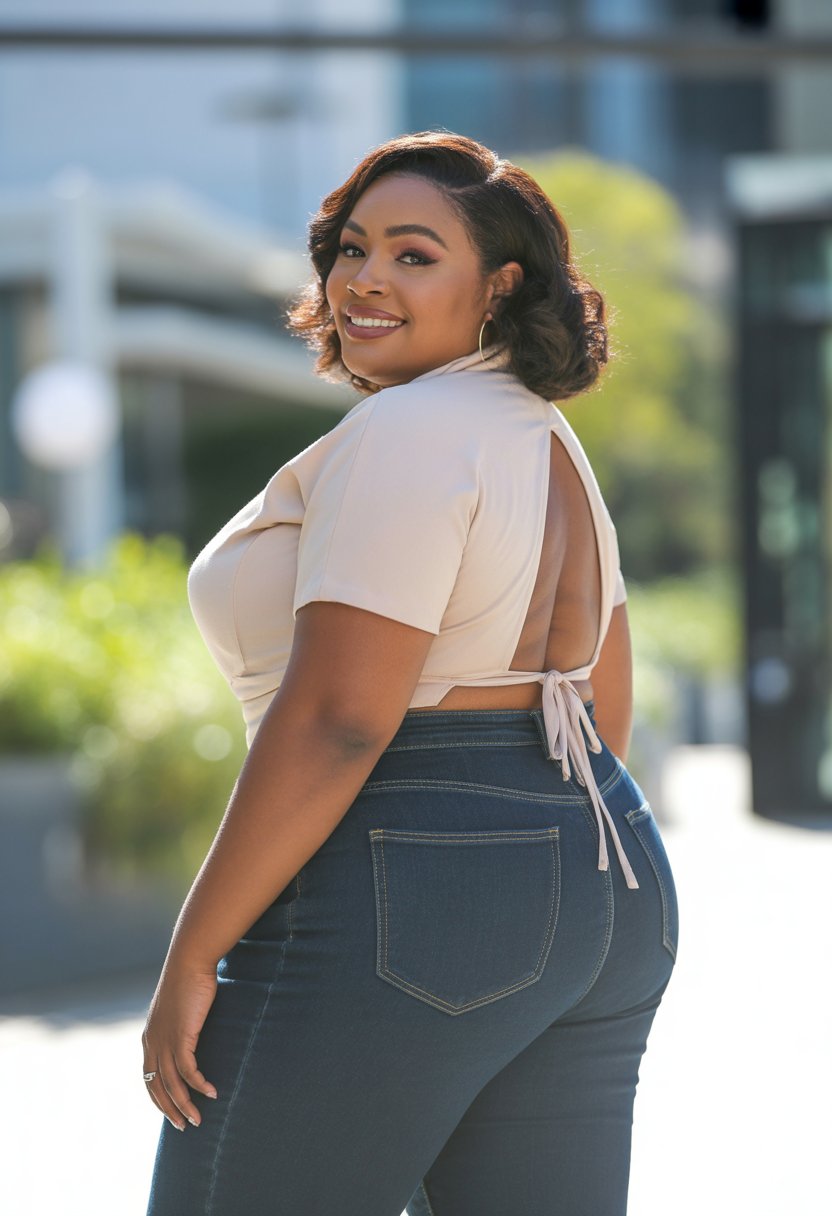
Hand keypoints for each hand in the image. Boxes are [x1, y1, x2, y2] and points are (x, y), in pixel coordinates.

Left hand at [141, 962, 218, 1130]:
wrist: (190, 959)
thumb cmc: (189, 978)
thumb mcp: (179, 1006)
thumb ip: (181, 1023)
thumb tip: (192, 1030)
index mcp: (149, 1036)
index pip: (149, 1077)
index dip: (159, 1097)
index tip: (172, 1111)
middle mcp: (152, 1042)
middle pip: (156, 1087)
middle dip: (170, 1109)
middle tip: (184, 1126)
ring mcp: (165, 1040)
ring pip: (172, 1084)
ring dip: (185, 1105)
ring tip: (198, 1119)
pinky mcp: (181, 1037)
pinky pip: (188, 1071)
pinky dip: (198, 1086)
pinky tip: (211, 1093)